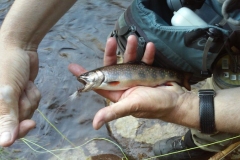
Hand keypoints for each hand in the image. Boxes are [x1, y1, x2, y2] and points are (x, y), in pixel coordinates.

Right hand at [0, 43, 40, 146]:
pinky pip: (32, 105)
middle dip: (24, 108)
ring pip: (27, 114)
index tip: (29, 124)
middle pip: (16, 125)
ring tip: (24, 85)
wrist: (20, 48)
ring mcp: (11, 103)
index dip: (15, 131)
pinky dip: (34, 94)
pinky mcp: (21, 98)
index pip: (1, 132)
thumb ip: (6, 118)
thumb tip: (6, 143)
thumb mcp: (6, 92)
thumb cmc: (8, 65)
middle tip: (22, 94)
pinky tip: (28, 84)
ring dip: (29, 99)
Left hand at [68, 35, 185, 129]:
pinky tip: (151, 46)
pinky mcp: (148, 71)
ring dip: (131, 49)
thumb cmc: (154, 105)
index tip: (72, 67)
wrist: (177, 102)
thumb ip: (113, 112)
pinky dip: (147, 53)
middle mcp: (125, 84)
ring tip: (134, 39)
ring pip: (129, 60)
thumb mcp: (131, 107)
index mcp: (118, 93)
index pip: (99, 84)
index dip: (86, 77)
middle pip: (113, 67)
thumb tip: (94, 124)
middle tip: (110, 40)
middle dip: (111, 53)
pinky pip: (145, 60)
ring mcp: (136, 77)